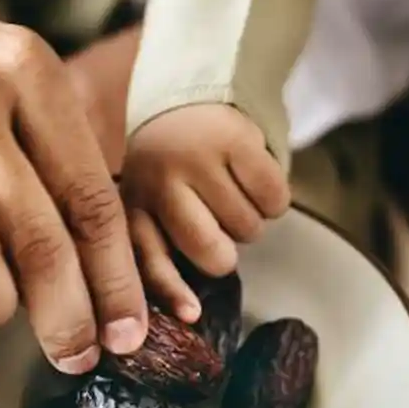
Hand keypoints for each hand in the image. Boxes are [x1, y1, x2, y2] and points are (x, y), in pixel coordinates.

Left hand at [123, 105, 289, 320]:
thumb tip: (189, 311)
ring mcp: (198, 159)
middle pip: (213, 254)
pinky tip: (252, 179)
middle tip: (220, 228)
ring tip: (230, 191)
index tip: (194, 314)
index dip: (172, 291)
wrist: (194, 93)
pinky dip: (273, 199)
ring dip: (249, 221)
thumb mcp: (151, 203)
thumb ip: (160, 246)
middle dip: (226, 253)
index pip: (150, 259)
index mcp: (133, 203)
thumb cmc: (173, 166)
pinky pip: (275, 201)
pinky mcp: (237, 141)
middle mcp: (159, 181)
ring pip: (248, 230)